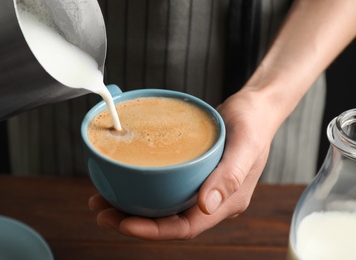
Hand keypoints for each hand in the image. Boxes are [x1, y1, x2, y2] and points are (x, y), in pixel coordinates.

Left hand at [88, 89, 276, 239]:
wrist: (255, 107)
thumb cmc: (254, 123)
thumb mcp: (246, 144)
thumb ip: (229, 175)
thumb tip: (205, 206)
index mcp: (226, 202)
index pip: (186, 227)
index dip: (153, 231)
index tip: (124, 223)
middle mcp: (211, 200)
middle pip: (169, 221)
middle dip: (133, 222)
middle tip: (101, 211)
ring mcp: (201, 187)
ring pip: (163, 206)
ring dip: (131, 207)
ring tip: (101, 199)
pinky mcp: (192, 173)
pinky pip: (164, 187)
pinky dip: (141, 186)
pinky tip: (122, 178)